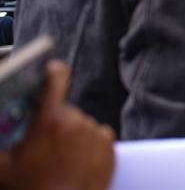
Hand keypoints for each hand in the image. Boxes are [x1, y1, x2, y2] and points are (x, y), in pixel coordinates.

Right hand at [0, 61, 114, 189]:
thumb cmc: (32, 189)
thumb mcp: (2, 166)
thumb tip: (0, 132)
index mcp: (50, 119)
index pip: (55, 78)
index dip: (51, 72)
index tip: (50, 71)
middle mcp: (76, 120)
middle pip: (64, 110)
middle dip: (52, 122)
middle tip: (41, 145)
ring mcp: (95, 133)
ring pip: (80, 125)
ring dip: (70, 135)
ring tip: (58, 160)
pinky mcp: (109, 146)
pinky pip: (97, 136)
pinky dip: (88, 145)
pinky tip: (74, 162)